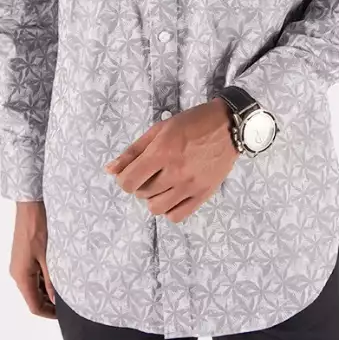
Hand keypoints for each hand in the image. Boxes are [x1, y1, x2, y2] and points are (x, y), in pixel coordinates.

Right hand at [9, 199, 56, 318]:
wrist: (30, 206)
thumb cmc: (38, 228)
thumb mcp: (48, 257)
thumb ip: (51, 280)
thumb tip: (56, 300)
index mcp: (21, 276)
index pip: (34, 306)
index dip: (49, 313)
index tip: (64, 314)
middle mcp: (17, 273)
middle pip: (32, 297)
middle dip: (49, 302)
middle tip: (69, 301)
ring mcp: (19, 264)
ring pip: (33, 286)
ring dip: (47, 290)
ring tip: (66, 288)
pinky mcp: (22, 257)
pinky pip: (32, 275)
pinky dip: (43, 279)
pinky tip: (57, 274)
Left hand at [104, 98, 239, 222]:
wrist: (228, 126)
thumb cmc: (192, 123)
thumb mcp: (159, 129)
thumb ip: (133, 151)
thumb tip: (110, 170)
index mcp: (161, 152)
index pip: (128, 182)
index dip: (124, 179)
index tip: (131, 172)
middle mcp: (175, 172)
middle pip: (142, 194)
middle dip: (140, 184)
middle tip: (150, 171)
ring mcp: (190, 186)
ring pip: (157, 208)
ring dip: (153, 198)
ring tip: (162, 184)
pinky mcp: (203, 194)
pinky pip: (177, 216)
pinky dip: (170, 209)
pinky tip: (173, 195)